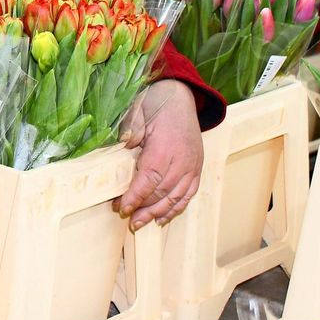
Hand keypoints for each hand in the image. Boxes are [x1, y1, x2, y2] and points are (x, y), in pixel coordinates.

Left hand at [113, 80, 202, 230]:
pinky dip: (176, 207)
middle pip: (163, 192)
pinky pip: (189, 193)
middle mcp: (182, 159)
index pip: (150, 178)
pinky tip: (162, 218)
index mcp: (165, 146)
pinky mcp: (197, 167)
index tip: (122, 207)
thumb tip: (124, 144)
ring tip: (140, 224)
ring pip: (176, 196)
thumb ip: (130, 126)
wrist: (180, 95)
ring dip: (157, 212)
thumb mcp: (138, 109)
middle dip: (143, 208)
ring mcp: (192, 164)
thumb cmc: (155, 102)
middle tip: (127, 218)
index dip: (136, 196)